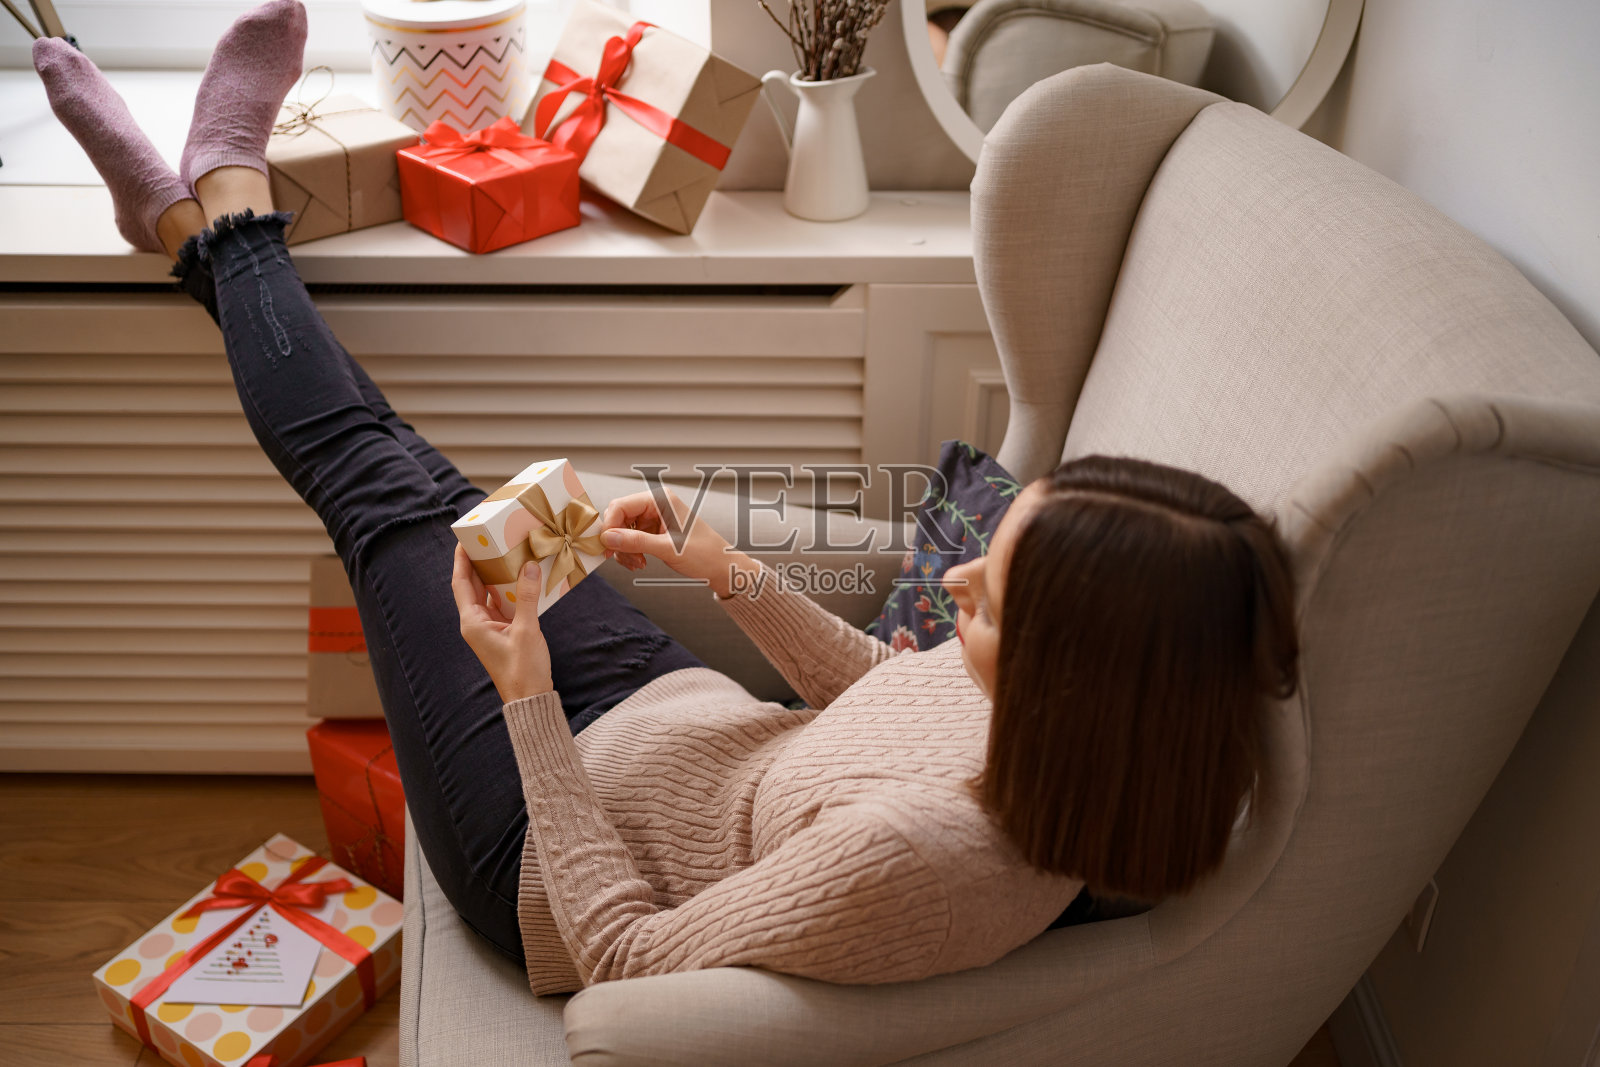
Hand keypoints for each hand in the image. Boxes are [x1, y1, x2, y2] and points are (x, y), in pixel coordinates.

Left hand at [451, 545, 553, 702]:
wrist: (530, 699)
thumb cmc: (523, 670)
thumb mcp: (527, 630)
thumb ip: (527, 596)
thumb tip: (528, 566)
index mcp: (472, 622)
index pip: (460, 583)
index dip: (461, 560)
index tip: (463, 540)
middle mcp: (476, 624)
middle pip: (472, 586)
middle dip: (478, 563)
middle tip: (487, 540)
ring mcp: (489, 628)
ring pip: (488, 594)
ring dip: (495, 576)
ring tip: (506, 554)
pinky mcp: (503, 632)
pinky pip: (502, 605)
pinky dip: (509, 591)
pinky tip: (521, 579)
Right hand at [599, 487, 755, 597]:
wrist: (720, 567)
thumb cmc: (704, 554)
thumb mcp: (669, 549)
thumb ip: (636, 542)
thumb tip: (607, 538)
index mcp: (660, 500)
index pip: (621, 506)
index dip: (610, 526)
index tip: (606, 547)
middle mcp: (655, 505)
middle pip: (618, 517)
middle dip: (617, 540)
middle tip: (622, 559)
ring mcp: (653, 518)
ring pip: (622, 530)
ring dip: (624, 549)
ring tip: (637, 564)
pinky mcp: (653, 531)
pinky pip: (630, 539)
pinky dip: (630, 552)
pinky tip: (639, 563)